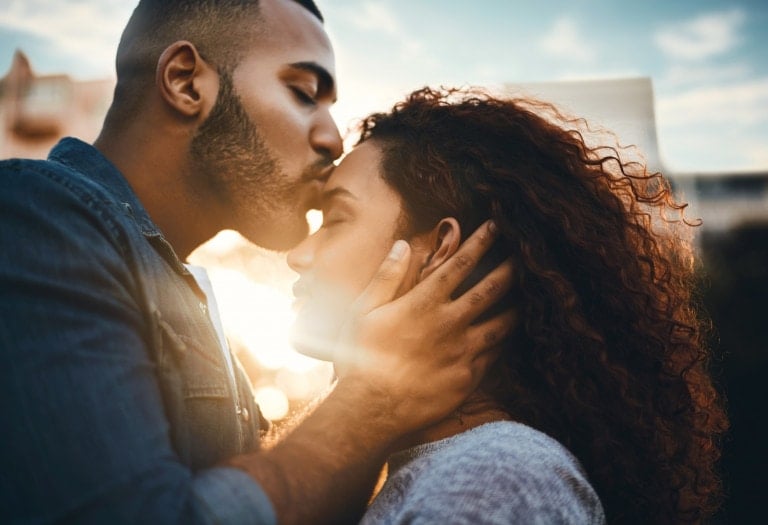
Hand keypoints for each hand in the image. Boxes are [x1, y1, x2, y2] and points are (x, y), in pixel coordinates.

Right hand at [335, 220, 515, 434]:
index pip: (459, 264)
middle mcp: (449, 323)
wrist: (371, 409)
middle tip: (526, 255)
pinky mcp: (467, 377)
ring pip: (501, 323)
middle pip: (490, 289)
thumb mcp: (362, 310)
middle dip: (510, 269)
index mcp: (423, 302)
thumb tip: (404, 244)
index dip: (480, 242)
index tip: (495, 226)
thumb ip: (386, 276)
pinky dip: (506, 341)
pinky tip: (512, 335)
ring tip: (530, 295)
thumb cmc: (360, 357)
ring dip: (517, 305)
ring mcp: (462, 351)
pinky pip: (495, 354)